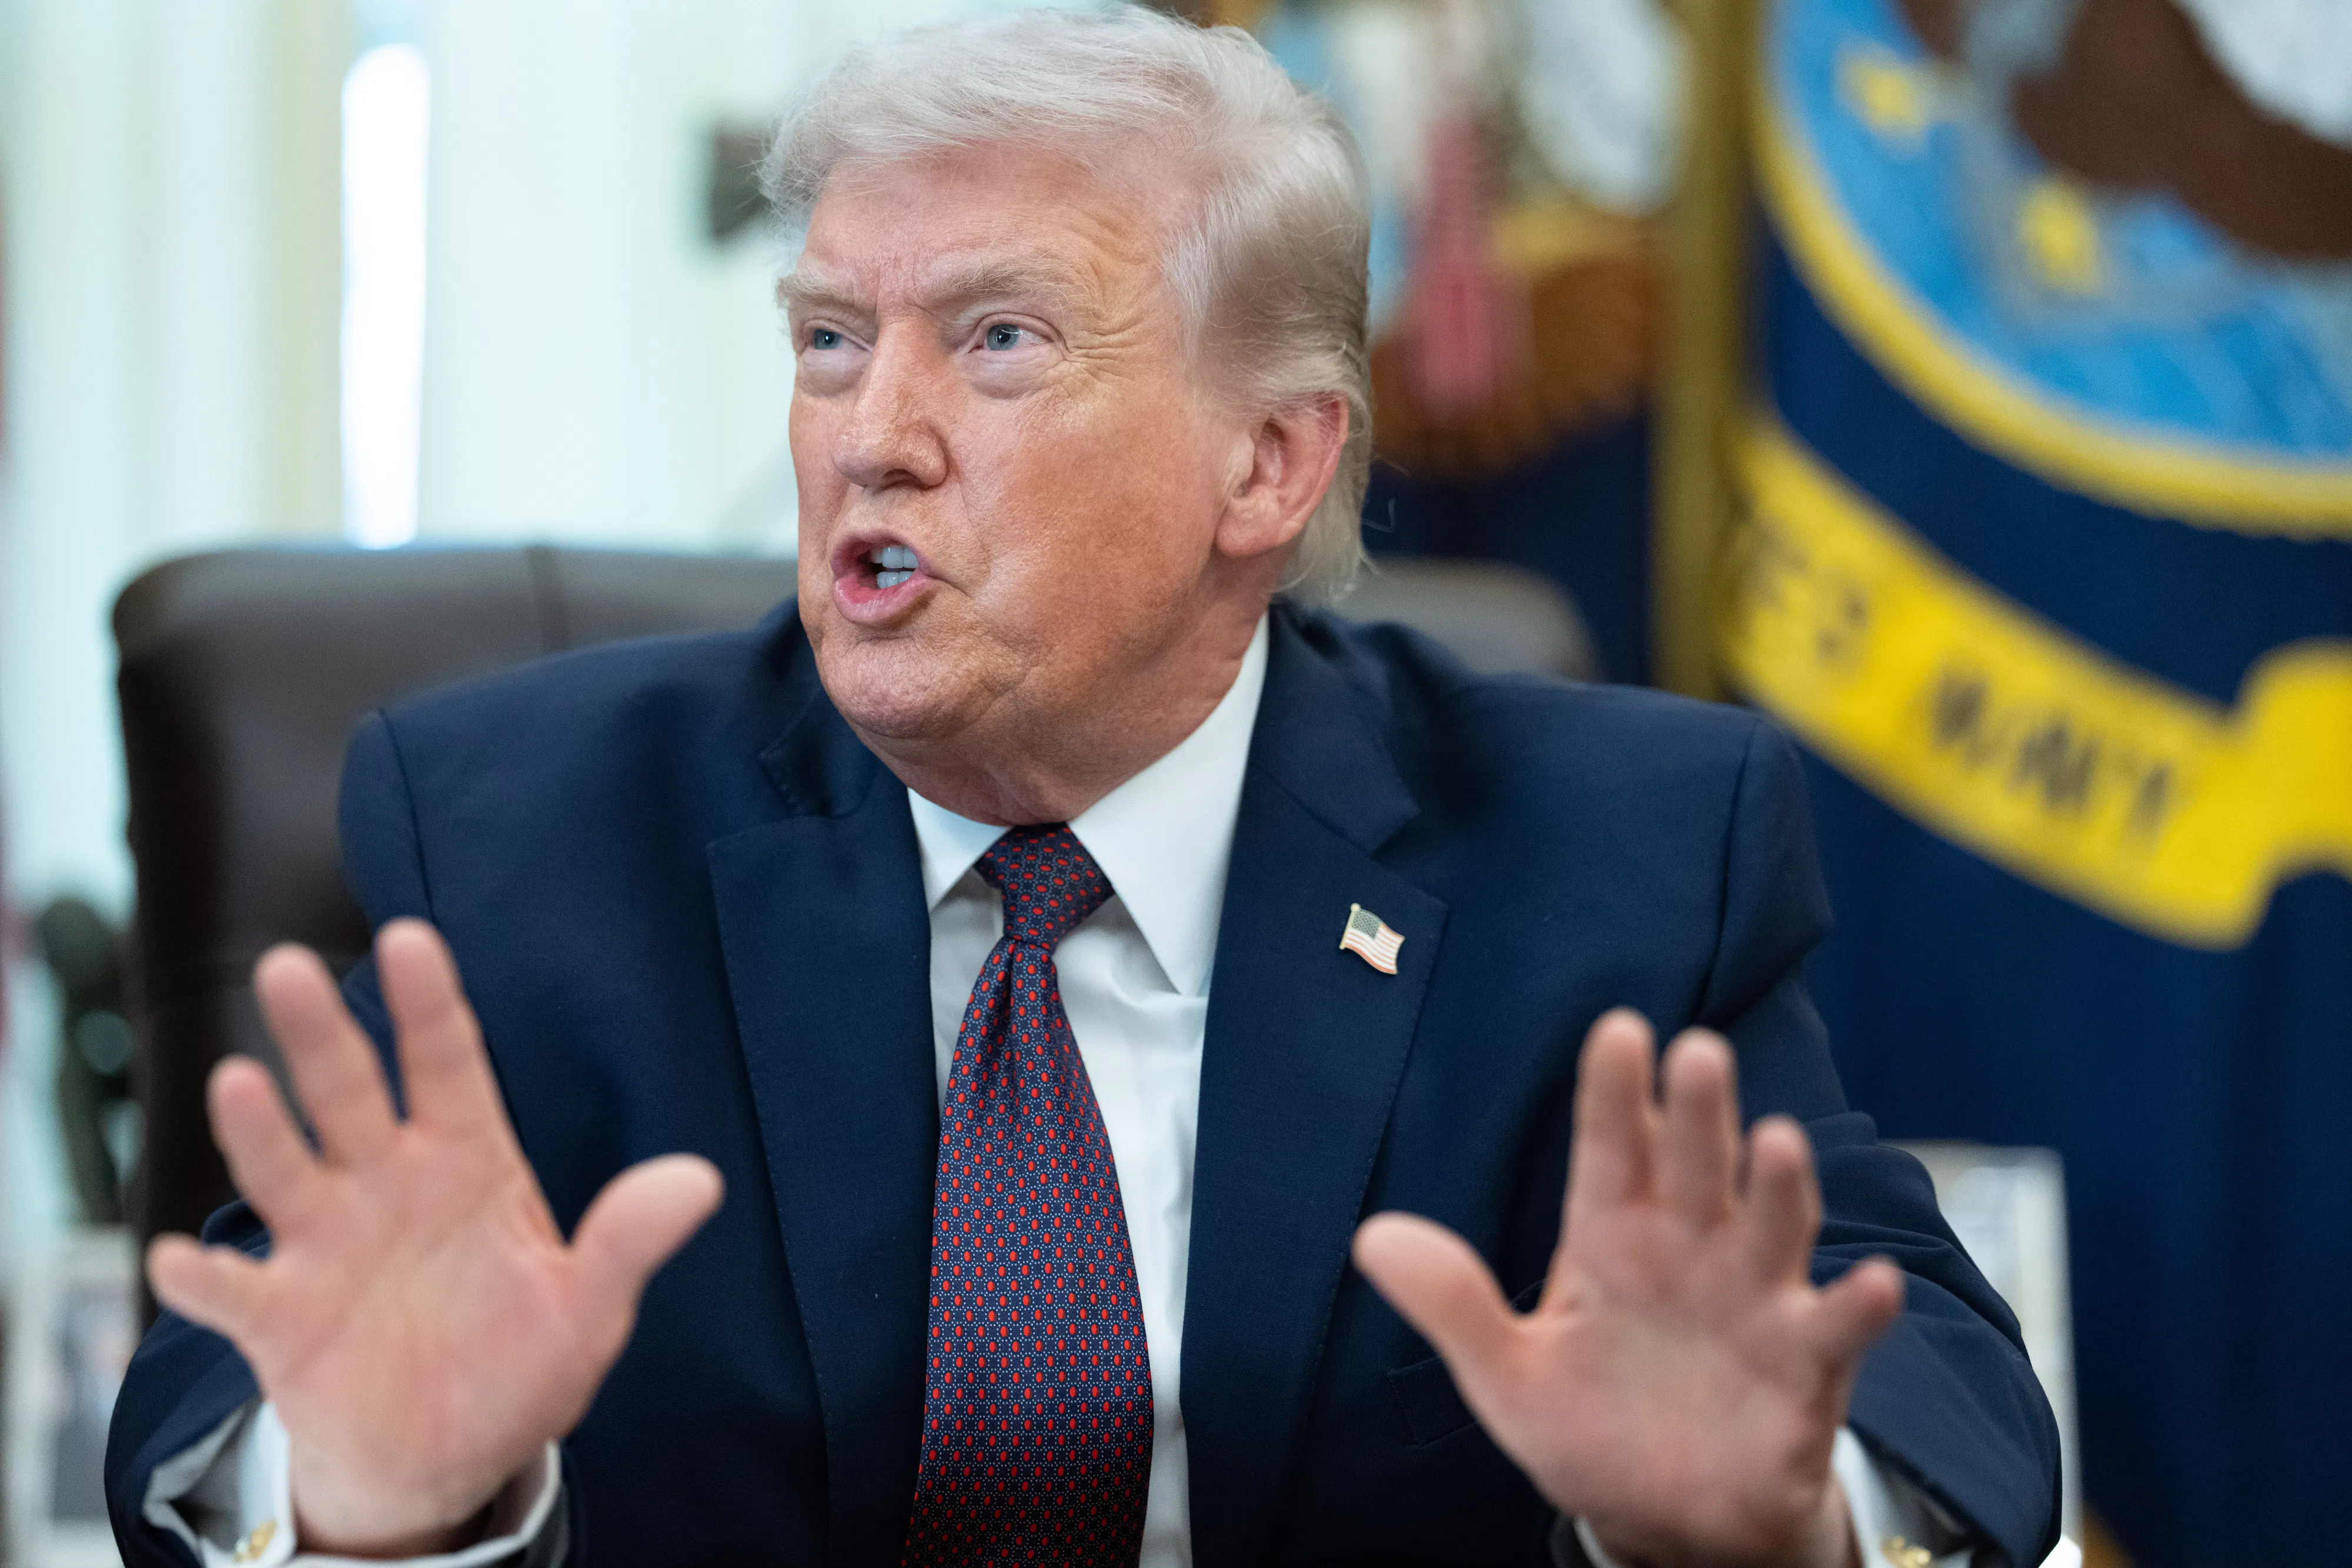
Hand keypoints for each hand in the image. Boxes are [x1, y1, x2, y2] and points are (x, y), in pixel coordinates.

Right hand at [147, 920, 722, 1557]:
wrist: (445, 1457)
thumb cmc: (518, 1364)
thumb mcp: (588, 1308)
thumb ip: (629, 1242)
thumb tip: (699, 1181)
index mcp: (466, 1163)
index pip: (450, 1065)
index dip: (431, 1004)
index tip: (411, 936)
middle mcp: (385, 1186)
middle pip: (350, 1094)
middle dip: (321, 1034)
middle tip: (288, 967)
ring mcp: (325, 1246)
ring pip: (285, 1169)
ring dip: (259, 1129)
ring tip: (239, 1082)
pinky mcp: (280, 1319)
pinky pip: (235, 1291)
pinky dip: (205, 1278)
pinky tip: (180, 1262)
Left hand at [1352, 1009, 1901, 1567]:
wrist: (1666, 1523)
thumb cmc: (1591, 1430)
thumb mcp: (1507, 1375)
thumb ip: (1452, 1304)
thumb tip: (1372, 1237)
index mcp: (1613, 1239)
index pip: (1611, 1151)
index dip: (1613, 1095)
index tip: (1615, 1031)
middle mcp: (1691, 1250)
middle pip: (1696, 1167)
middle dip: (1697, 1113)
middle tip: (1696, 1052)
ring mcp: (1754, 1301)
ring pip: (1772, 1228)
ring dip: (1779, 1188)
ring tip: (1775, 1142)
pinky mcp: (1804, 1367)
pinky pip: (1835, 1329)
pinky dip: (1857, 1306)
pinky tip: (1871, 1283)